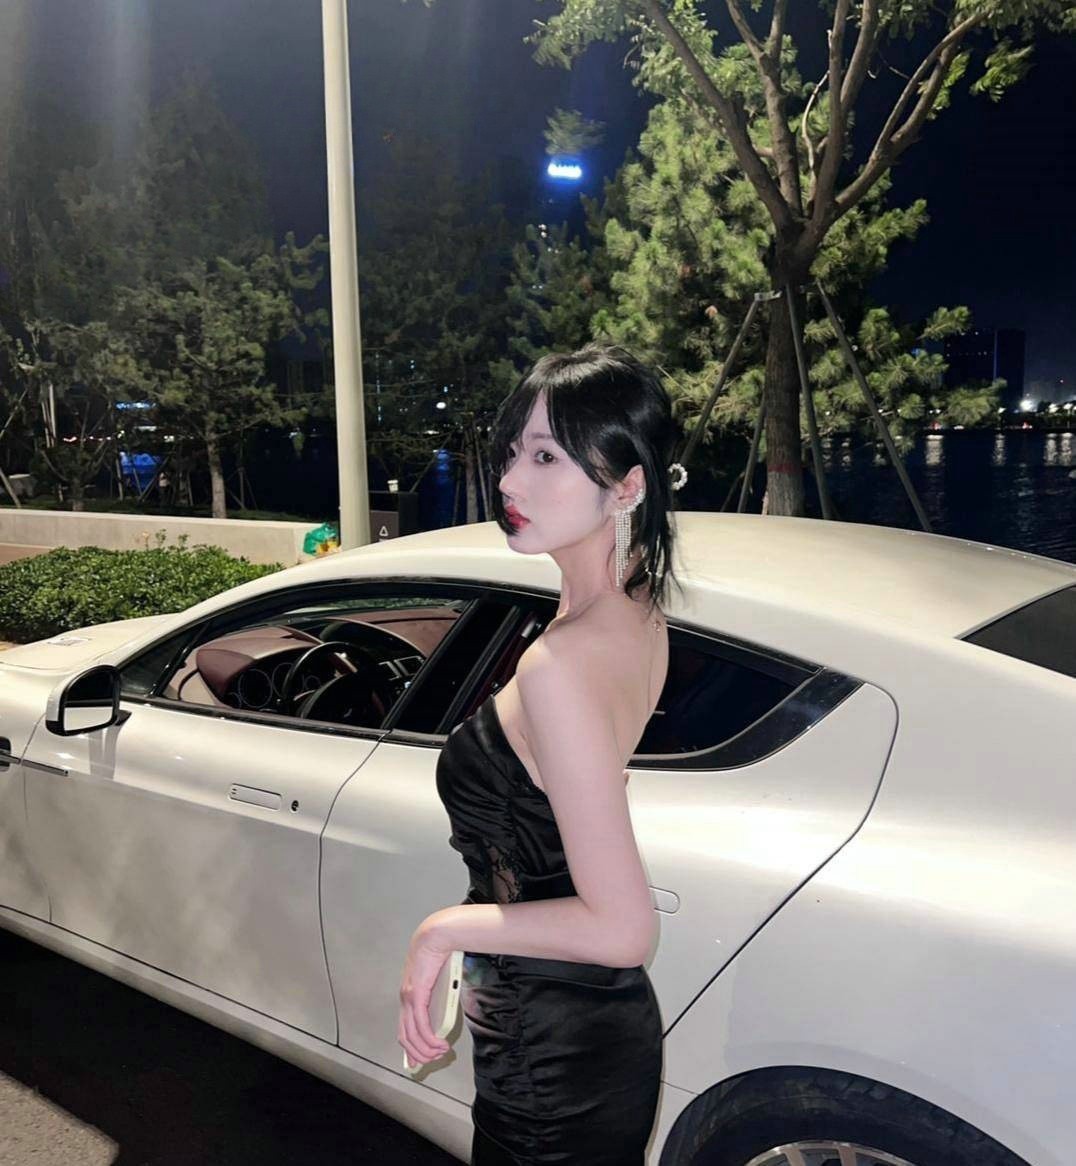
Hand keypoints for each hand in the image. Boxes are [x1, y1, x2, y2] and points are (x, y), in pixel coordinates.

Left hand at [398, 919, 452, 1068]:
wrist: (435, 936)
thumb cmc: (438, 952)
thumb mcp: (437, 978)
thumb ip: (437, 994)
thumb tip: (446, 1007)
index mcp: (408, 995)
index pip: (403, 1029)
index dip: (409, 1049)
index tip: (416, 1062)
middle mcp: (404, 999)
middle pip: (405, 1038)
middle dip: (419, 1054)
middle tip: (434, 1059)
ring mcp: (408, 998)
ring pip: (412, 1036)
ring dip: (426, 1050)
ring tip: (441, 1052)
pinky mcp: (416, 995)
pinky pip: (421, 1026)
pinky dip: (430, 1039)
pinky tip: (440, 1043)